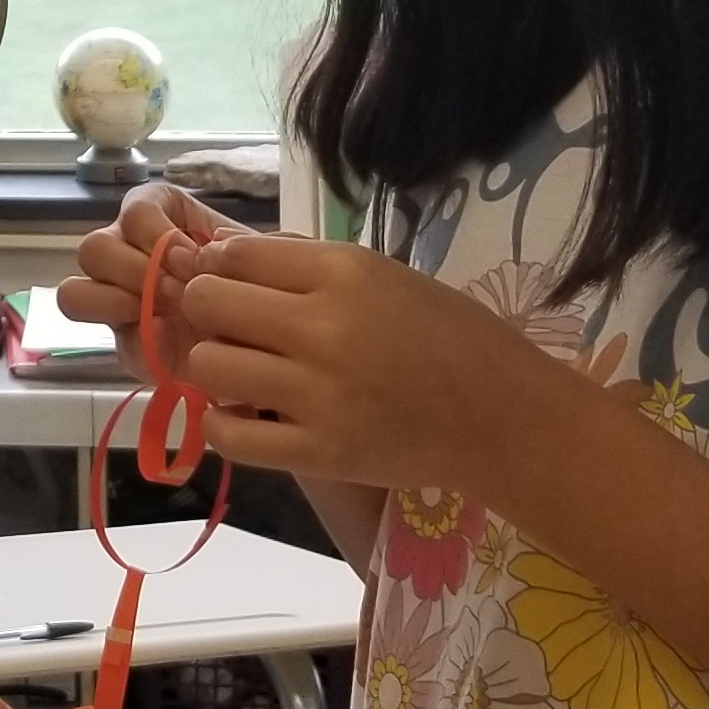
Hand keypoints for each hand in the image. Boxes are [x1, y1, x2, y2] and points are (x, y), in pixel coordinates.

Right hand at [59, 182, 251, 360]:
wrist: (268, 331)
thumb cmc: (254, 276)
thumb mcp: (257, 250)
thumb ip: (245, 243)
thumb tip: (213, 247)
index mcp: (155, 214)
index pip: (134, 210)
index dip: (157, 235)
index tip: (193, 259)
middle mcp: (124, 251)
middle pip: (93, 249)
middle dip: (135, 270)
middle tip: (178, 291)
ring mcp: (117, 299)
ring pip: (75, 293)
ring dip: (115, 303)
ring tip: (161, 315)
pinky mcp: (127, 343)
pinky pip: (108, 341)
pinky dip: (136, 342)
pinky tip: (170, 341)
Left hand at [168, 231, 566, 494]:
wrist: (502, 418)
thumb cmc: (447, 336)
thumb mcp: (383, 274)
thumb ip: (305, 265)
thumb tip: (222, 255)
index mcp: (345, 272)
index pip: (235, 254)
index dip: (220, 265)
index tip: (230, 281)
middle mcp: (324, 328)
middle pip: (207, 303)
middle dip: (208, 311)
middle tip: (233, 328)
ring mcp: (317, 395)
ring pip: (207, 365)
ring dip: (215, 365)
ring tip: (243, 371)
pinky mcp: (318, 454)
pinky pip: (227, 434)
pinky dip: (224, 422)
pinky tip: (247, 414)